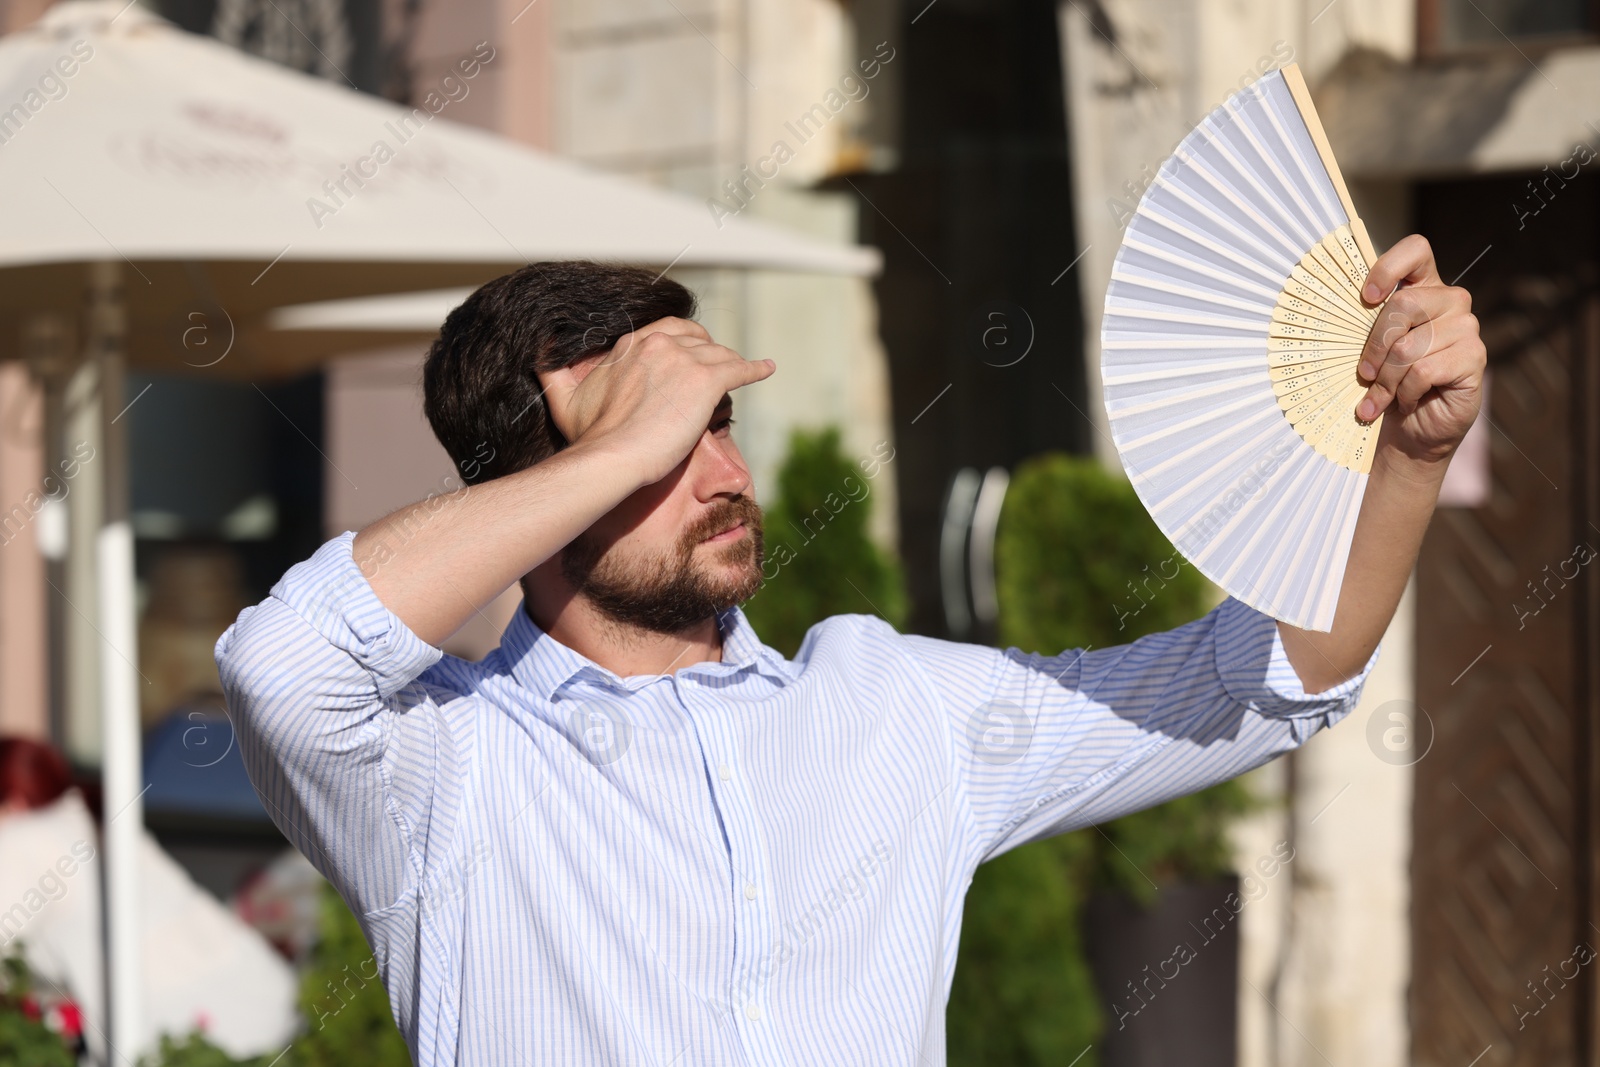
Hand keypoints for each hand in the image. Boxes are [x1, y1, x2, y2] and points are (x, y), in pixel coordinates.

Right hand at [538, 317, 774, 486]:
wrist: (610, 457)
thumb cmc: (589, 437)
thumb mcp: (563, 397)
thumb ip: (552, 372)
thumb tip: (537, 353)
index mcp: (631, 344)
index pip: (666, 332)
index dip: (681, 343)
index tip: (688, 354)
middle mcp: (659, 343)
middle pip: (696, 338)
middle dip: (708, 349)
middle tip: (716, 365)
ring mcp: (685, 360)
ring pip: (718, 353)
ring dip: (730, 362)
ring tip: (741, 371)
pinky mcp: (706, 382)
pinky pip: (740, 368)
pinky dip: (755, 368)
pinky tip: (767, 369)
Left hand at [1355, 234, 1486, 464]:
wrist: (1412, 433)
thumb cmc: (1388, 386)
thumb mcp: (1372, 351)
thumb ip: (1368, 325)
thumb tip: (1337, 308)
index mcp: (1424, 288)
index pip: (1416, 250)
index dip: (1388, 267)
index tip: (1367, 297)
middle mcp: (1451, 301)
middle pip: (1403, 303)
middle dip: (1375, 346)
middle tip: (1365, 374)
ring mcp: (1467, 328)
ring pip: (1409, 345)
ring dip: (1387, 379)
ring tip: (1385, 396)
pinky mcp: (1474, 357)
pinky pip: (1423, 369)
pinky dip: (1406, 393)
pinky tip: (1408, 402)